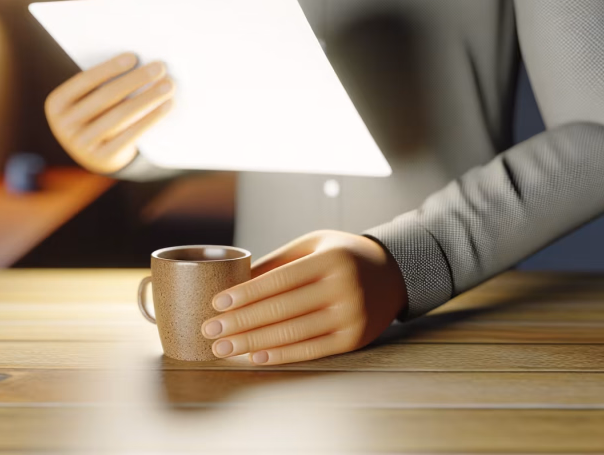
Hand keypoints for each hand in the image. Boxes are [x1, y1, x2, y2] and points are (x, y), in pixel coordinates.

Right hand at [45, 52, 174, 174]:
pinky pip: (131, 135)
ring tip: (168, 85)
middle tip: (159, 67)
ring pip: (120, 116)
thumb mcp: (88, 99)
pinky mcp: (102, 158)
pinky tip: (166, 106)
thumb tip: (140, 63)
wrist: (92, 154)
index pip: (84, 81)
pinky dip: (151, 118)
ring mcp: (82, 145)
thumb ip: (102, 83)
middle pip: (105, 97)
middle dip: (135, 80)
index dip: (109, 68)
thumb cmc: (95, 114)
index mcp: (56, 104)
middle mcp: (64, 126)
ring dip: (147, 98)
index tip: (134, 56)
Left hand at [201, 230, 406, 364]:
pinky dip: (281, 355)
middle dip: (241, 322)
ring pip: (293, 333)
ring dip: (253, 343)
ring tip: (224, 347)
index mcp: (331, 260)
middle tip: (210, 330)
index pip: (280, 280)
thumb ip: (276, 263)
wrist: (392, 275)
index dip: (246, 294)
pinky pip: (311, 350)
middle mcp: (344, 288)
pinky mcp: (354, 340)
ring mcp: (351, 317)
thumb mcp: (312, 246)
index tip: (217, 303)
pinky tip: (255, 356)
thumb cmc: (342, 255)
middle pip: (282, 310)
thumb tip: (232, 282)